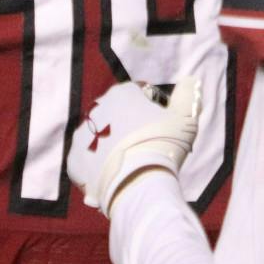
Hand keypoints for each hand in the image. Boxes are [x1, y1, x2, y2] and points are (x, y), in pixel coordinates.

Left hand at [66, 78, 203, 217]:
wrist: (138, 184)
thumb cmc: (163, 146)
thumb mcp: (185, 117)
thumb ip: (187, 95)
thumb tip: (190, 79)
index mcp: (121, 93)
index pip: (140, 95)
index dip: (154, 110)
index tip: (162, 128)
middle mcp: (96, 109)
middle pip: (118, 116)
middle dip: (130, 127)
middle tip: (148, 148)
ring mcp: (81, 136)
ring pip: (101, 137)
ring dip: (113, 146)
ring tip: (131, 165)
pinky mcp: (73, 161)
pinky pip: (88, 161)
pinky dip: (99, 168)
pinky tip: (115, 176)